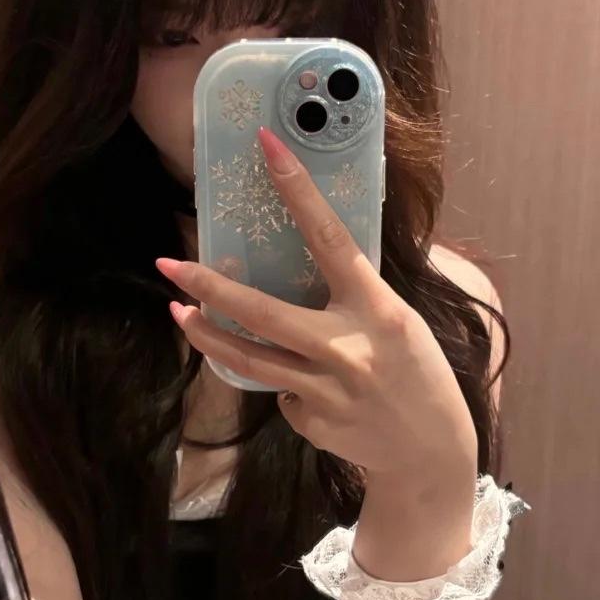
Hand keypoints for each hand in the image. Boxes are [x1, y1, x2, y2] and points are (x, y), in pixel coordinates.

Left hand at [153, 126, 478, 496]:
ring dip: (206, 334)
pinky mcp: (312, 422)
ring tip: (180, 312)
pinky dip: (282, 384)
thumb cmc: (418, 374)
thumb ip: (359, 290)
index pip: (330, 238)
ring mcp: (326, 390)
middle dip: (208, 286)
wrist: (431, 452)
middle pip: (261, 312)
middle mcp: (348, 348)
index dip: (298, 189)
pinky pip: (278, 393)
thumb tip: (321, 249)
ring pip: (248, 358)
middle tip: (169, 265)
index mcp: (378, 309)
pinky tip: (305, 388)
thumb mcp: (402, 321)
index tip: (267, 147)